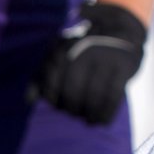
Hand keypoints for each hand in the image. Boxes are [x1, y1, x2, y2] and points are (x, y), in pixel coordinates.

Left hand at [33, 1, 146, 124]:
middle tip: (74, 113)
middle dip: (72, 108)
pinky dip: (106, 113)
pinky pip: (113, 96)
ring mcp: (106, 57)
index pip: (51, 81)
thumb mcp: (60, 55)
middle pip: (73, 91)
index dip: (52, 98)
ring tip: (88, 120)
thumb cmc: (84, 50)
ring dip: (89, 114)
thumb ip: (41, 75)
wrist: (122, 31)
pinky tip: (102, 121)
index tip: (57, 104)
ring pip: (94, 96)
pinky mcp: (124, 65)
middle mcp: (85, 50)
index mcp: (66, 46)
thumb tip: (29, 100)